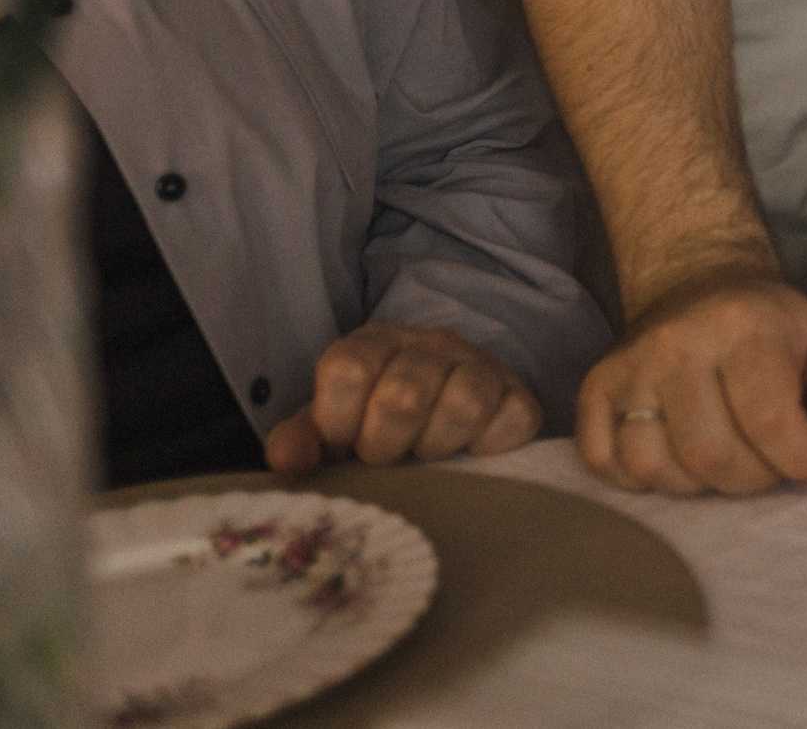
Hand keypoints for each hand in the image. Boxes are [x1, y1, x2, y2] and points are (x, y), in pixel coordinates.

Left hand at [264, 323, 540, 472]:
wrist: (449, 408)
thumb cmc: (378, 424)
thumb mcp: (332, 427)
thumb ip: (302, 439)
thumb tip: (286, 461)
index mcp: (374, 343)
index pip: (348, 370)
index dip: (340, 422)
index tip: (345, 447)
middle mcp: (430, 344)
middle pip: (403, 394)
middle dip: (386, 445)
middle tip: (385, 459)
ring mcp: (480, 364)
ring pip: (462, 405)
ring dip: (437, 446)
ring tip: (426, 455)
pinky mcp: (520, 393)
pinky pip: (512, 418)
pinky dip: (489, 445)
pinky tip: (471, 451)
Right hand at [575, 267, 806, 495]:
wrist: (696, 284)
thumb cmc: (770, 329)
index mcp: (741, 326)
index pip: (769, 421)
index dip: (804, 462)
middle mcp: (674, 343)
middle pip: (711, 455)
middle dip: (755, 479)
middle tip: (772, 466)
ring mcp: (627, 368)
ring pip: (654, 467)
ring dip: (699, 486)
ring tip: (726, 461)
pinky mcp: (593, 390)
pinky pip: (607, 465)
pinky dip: (644, 481)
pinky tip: (677, 460)